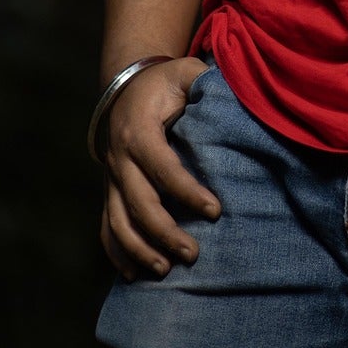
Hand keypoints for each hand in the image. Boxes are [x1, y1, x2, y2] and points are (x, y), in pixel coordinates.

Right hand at [100, 56, 219, 279]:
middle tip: (194, 253)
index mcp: (139, 131)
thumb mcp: (183, 73)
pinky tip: (134, 275)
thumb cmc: (162, 83)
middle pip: (139, 203)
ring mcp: (111, 178)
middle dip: (165, 232)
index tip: (215, 211)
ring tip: (167, 269)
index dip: (187, 192)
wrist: (124, 87)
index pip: (163, 167)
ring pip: (118, 222)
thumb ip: (205, 81)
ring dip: (140, 250)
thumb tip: (240, 89)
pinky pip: (107, 226)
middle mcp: (119, 158)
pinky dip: (117, 252)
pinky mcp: (109, 191)